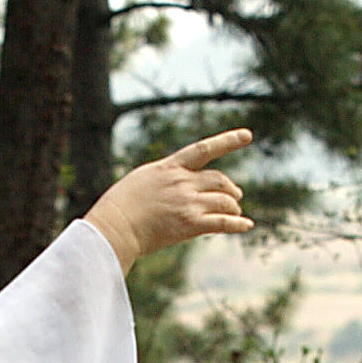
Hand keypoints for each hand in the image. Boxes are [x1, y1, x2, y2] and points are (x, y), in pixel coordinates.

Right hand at [85, 129, 256, 271]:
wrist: (115, 227)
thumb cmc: (120, 207)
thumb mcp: (141, 180)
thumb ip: (162, 178)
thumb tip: (172, 182)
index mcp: (170, 167)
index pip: (204, 149)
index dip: (228, 141)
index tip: (246, 135)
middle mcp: (183, 182)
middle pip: (219, 180)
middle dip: (230, 188)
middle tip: (235, 196)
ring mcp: (188, 202)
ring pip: (224, 201)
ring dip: (233, 207)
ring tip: (235, 212)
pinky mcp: (190, 224)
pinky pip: (222, 222)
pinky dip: (237, 224)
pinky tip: (247, 225)